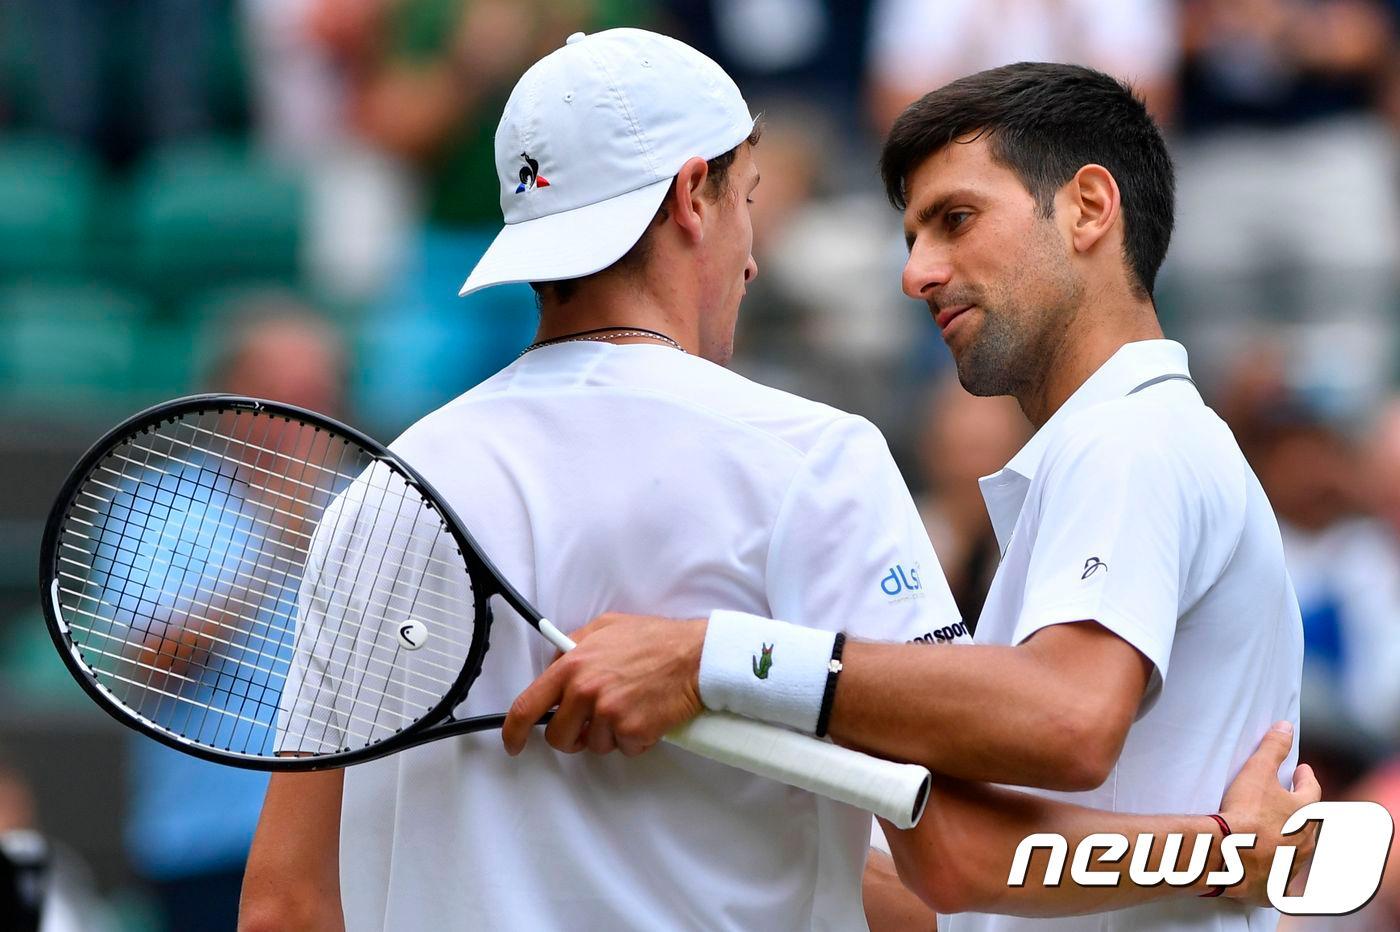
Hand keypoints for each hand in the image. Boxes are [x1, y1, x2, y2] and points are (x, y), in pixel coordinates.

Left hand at [502, 614, 706, 757]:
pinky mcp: (633, 731)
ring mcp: (609, 714)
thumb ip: (574, 647)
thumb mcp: (605, 627)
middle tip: (591, 724)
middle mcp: (586, 691)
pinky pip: (624, 749)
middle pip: (559, 736)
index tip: (513, 743)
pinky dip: (635, 739)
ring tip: (631, 708)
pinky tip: (647, 716)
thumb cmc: (655, 640)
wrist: (695, 655)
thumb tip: (555, 666)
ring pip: (594, 745)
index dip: (514, 731)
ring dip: (609, 734)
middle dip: (572, 736)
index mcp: (573, 666)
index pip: (528, 705)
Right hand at [1218, 721, 1321, 905]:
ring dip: (1291, 841)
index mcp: (1304, 813)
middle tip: (1291, 802)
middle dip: (1301, 812)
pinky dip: (1275, 872)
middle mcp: (1305, 841)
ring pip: (1298, 851)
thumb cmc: (1246, 812)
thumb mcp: (1258, 771)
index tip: (1302, 771)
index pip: (1312, 791)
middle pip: (1309, 824)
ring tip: (1277, 833)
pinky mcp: (1275, 886)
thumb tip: (1285, 726)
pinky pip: (1279, 880)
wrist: (1230, 855)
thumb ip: (1273, 748)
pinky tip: (1268, 870)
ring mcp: (1292, 865)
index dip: (1306, 779)